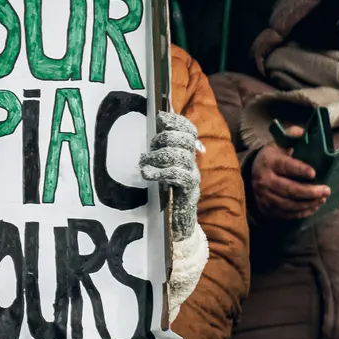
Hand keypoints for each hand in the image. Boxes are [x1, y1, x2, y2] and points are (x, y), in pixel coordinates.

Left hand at [140, 111, 203, 241]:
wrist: (177, 220)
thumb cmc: (167, 190)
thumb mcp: (162, 166)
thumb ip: (159, 150)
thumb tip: (150, 133)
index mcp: (187, 152)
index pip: (189, 130)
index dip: (177, 121)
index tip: (160, 117)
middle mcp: (193, 161)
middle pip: (186, 139)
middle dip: (164, 139)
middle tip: (149, 151)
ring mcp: (193, 175)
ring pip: (181, 155)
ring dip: (159, 156)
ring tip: (145, 164)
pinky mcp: (190, 189)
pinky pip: (179, 175)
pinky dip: (161, 172)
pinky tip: (148, 174)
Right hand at [251, 129, 330, 220]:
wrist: (252, 172)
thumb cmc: (273, 157)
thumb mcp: (279, 143)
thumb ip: (292, 136)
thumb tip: (305, 132)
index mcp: (269, 161)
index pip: (285, 166)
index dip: (300, 170)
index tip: (314, 173)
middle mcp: (264, 179)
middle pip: (288, 189)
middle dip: (309, 192)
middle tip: (326, 190)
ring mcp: (264, 196)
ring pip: (288, 204)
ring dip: (308, 204)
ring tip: (322, 199)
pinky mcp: (266, 207)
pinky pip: (285, 214)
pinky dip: (301, 213)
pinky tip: (313, 207)